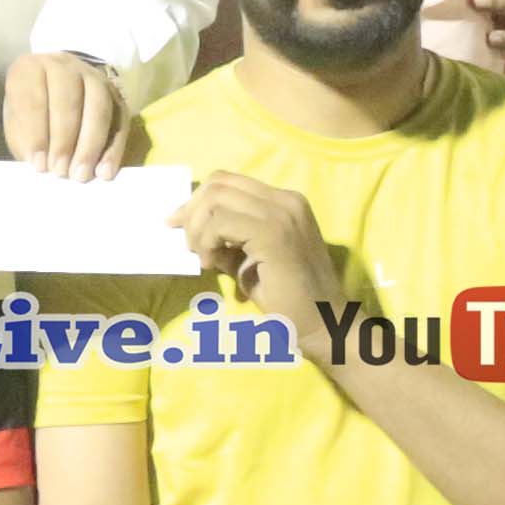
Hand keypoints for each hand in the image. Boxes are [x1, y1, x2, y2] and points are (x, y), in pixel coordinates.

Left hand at [1, 48, 133, 179]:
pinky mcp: (116, 95)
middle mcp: (63, 66)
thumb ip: (26, 141)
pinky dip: (113, 149)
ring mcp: (93, 77)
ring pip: (98, 107)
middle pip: (68, 101)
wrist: (54, 92)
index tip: (38, 165)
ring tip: (81, 175)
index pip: (33, 97)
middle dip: (64, 141)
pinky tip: (104, 172)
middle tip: (60, 172)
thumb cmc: (30, 113)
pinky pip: (120, 121)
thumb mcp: (17, 125)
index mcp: (30, 68)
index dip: (36, 133)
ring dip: (90, 145)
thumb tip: (42, 164)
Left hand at [175, 168, 344, 339]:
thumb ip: (226, 243)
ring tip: (202, 257)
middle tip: (189, 244)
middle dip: (191, 211)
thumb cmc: (290, 299)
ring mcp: (283, 214)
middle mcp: (286, 200)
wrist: (325, 324)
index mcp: (284, 202)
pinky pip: (222, 223)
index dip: (197, 199)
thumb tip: (190, 232)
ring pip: (217, 198)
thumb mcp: (250, 262)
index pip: (229, 180)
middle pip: (219, 183)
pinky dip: (207, 241)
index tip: (180, 224)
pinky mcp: (274, 234)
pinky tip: (210, 264)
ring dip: (198, 228)